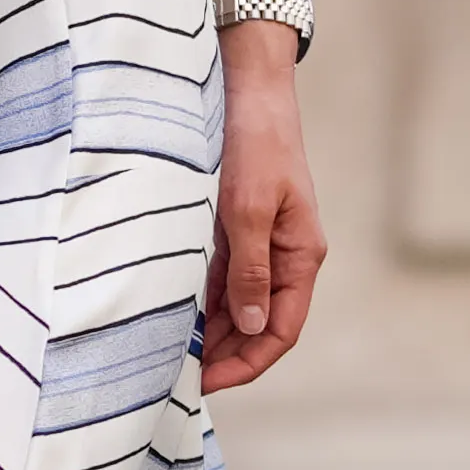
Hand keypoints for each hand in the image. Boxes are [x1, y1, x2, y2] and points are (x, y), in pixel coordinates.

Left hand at [201, 36, 324, 393]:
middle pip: (258, 325)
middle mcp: (284, 256)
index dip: (247, 363)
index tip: (207, 383)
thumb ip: (250, 269)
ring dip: (209, 331)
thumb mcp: (247, 208)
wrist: (246, 86)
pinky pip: (221, 279)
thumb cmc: (255, 141)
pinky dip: (200, 301)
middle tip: (176, 376)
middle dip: (223, 354)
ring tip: (169, 353)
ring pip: (237, 305)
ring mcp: (259, 243)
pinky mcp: (236, 228)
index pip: (280, 330)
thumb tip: (251, 326)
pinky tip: (172, 316)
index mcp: (301, 255)